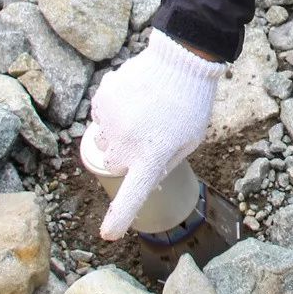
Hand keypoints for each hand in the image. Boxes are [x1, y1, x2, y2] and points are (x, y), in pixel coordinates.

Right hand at [88, 30, 223, 239]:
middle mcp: (128, 144)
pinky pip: (100, 115)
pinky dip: (112, 111)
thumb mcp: (190, 141)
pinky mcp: (102, 100)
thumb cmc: (192, 103)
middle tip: (148, 134)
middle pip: (114, 164)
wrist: (181, 59)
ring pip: (105, 139)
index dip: (120, 216)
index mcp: (153, 157)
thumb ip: (165, 163)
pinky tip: (134, 98)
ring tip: (143, 112)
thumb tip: (145, 179)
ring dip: (118, 132)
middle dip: (126, 155)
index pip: (133, 195)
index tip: (108, 234)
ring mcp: (112, 122)